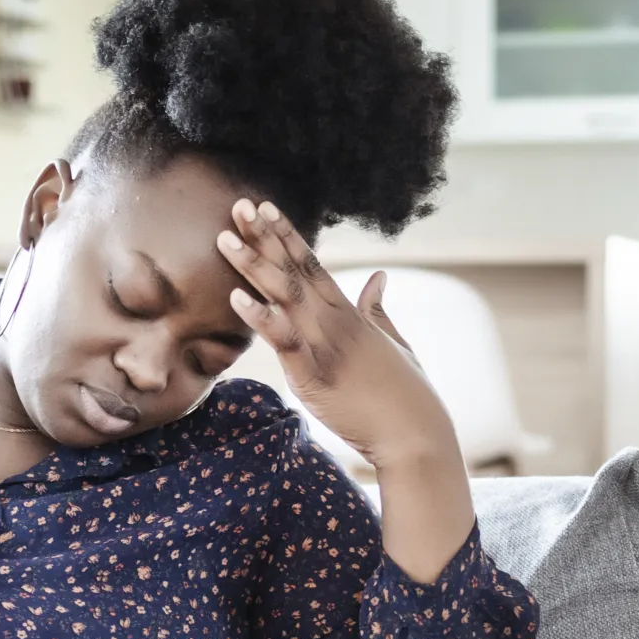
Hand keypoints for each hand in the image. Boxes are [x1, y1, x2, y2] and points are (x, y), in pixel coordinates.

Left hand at [216, 198, 459, 471]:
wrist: (414, 433)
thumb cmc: (405, 393)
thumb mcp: (393, 343)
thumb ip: (378, 309)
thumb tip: (379, 276)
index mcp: (349, 314)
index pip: (312, 264)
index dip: (286, 235)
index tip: (264, 208)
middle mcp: (334, 322)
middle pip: (292, 270)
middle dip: (263, 238)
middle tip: (238, 205)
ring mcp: (324, 346)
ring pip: (283, 297)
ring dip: (253, 266)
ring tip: (225, 239)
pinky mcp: (313, 376)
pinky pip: (283, 342)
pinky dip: (261, 318)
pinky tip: (236, 298)